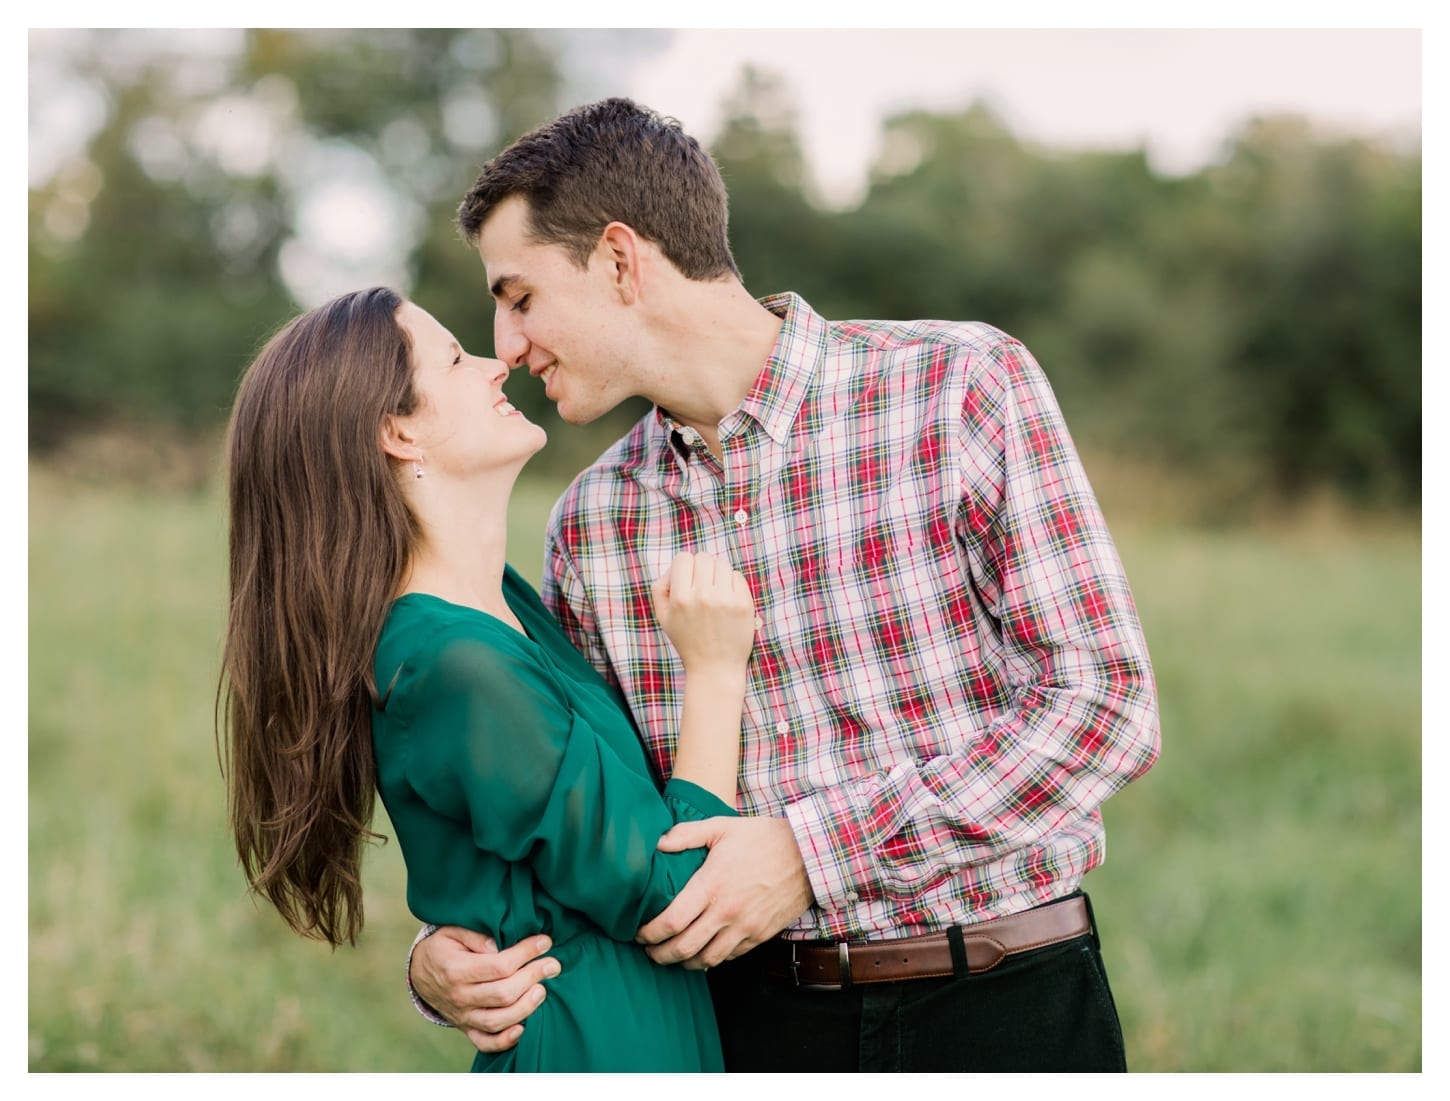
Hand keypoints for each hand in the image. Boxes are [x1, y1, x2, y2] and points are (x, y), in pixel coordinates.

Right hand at [410, 927, 560, 1053]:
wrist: (420, 974)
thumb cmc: (443, 948)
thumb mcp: (451, 931)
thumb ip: (475, 935)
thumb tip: (498, 945)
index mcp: (456, 970)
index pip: (499, 966)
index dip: (526, 953)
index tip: (545, 942)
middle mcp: (460, 997)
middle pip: (504, 993)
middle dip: (534, 977)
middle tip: (553, 964)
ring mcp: (463, 1016)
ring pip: (498, 1020)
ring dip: (526, 1007)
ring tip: (543, 990)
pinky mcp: (466, 1028)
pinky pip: (486, 1042)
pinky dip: (505, 1041)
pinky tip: (523, 1028)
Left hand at [636, 816, 813, 967]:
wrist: (808, 855)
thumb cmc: (763, 838)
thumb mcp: (722, 826)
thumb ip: (687, 834)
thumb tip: (659, 844)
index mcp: (711, 885)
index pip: (671, 921)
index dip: (649, 933)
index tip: (639, 934)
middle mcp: (725, 912)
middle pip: (683, 948)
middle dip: (660, 955)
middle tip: (649, 952)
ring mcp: (745, 927)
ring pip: (707, 959)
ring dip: (685, 963)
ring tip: (673, 958)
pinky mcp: (760, 935)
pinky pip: (730, 956)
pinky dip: (713, 959)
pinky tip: (704, 953)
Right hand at [650, 552, 754, 672]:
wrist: (715, 668)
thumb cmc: (688, 641)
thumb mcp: (663, 617)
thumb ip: (661, 587)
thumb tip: (675, 566)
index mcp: (680, 598)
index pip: (683, 558)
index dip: (685, 566)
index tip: (688, 579)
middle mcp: (703, 596)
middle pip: (704, 557)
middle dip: (703, 569)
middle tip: (703, 586)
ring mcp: (725, 599)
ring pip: (722, 564)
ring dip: (719, 574)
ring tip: (716, 592)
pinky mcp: (744, 604)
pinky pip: (738, 576)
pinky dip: (732, 583)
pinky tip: (728, 600)